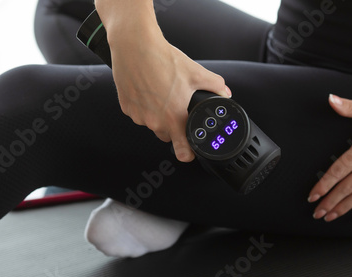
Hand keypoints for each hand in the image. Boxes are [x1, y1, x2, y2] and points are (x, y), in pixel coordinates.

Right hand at [98, 2, 230, 161]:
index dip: (187, 154)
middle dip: (173, 124)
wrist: (135, 47)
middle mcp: (154, 121)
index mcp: (173, 117)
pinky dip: (143, 105)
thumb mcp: (195, 72)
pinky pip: (138, 113)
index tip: (189, 154)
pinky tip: (147, 89)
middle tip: (174, 103)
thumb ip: (215, 86)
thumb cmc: (163, 60)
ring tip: (159, 91)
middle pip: (167, 133)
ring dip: (157, 114)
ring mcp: (138, 116)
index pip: (182, 150)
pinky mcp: (126, 107)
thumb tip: (225, 93)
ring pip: (151, 123)